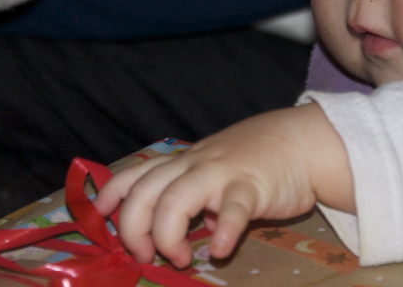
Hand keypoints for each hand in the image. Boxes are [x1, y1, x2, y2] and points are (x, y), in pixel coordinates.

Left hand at [94, 103, 353, 268]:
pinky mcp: (252, 187)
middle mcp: (194, 165)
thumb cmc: (257, 159)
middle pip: (146, 191)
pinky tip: (219, 251)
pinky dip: (221, 232)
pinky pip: (232, 210)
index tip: (100, 216)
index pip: (136, 174)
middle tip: (146, 255)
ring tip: (180, 259)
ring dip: (168, 235)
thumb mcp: (215, 170)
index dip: (112, 194)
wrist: (302, 142)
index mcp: (183, 163)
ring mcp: (221, 174)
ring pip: (176, 199)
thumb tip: (182, 229)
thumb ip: (195, 194)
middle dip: (134, 228)